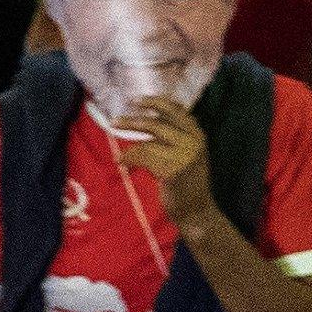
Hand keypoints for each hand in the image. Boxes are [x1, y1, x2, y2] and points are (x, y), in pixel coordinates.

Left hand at [117, 97, 216, 225]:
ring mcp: (184, 155)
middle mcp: (193, 141)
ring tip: (120, 157)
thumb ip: (174, 136)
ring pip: (148, 143)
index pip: (175, 110)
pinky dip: (130, 160)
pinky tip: (124, 165)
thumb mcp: (187, 153)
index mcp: (197, 134)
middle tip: (115, 122)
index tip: (135, 100)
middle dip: (133, 121)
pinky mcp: (173, 170)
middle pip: (157, 124)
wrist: (196, 211)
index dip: (155, 102)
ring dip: (130, 148)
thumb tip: (145, 121)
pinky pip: (144, 158)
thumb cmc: (187, 183)